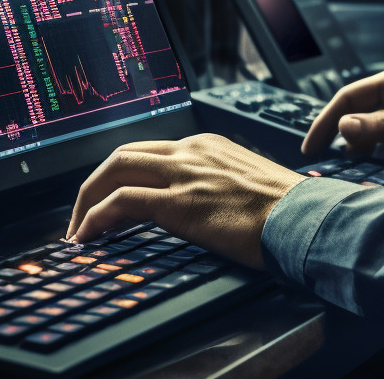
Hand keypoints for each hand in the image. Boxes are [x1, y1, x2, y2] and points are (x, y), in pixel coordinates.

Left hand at [66, 133, 305, 268]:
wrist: (305, 219)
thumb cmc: (287, 211)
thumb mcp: (246, 185)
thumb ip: (217, 187)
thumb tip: (200, 209)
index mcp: (208, 145)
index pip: (149, 151)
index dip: (120, 176)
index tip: (108, 200)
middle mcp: (192, 151)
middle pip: (122, 155)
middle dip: (93, 185)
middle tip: (81, 215)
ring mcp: (184, 173)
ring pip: (113, 171)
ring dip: (86, 200)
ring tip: (78, 231)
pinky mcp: (179, 202)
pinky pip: (120, 203)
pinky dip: (96, 218)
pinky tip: (88, 237)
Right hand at [302, 61, 383, 168]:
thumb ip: (380, 127)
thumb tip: (343, 127)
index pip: (350, 96)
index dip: (327, 121)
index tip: (311, 145)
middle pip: (358, 106)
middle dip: (339, 130)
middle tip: (321, 156)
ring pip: (371, 119)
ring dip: (358, 139)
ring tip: (346, 161)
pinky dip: (375, 143)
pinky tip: (370, 158)